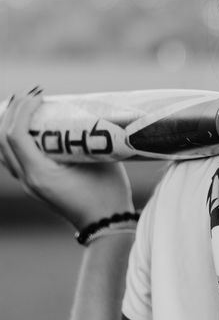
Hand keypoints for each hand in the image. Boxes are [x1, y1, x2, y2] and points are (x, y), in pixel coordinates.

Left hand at [0, 88, 133, 230]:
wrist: (106, 223)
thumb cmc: (107, 193)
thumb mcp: (98, 161)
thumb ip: (82, 140)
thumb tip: (80, 113)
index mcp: (40, 174)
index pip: (16, 135)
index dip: (23, 110)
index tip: (39, 95)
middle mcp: (27, 179)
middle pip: (2, 140)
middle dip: (11, 112)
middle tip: (28, 95)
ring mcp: (27, 184)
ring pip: (2, 150)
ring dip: (9, 126)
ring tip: (23, 108)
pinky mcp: (33, 185)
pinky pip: (12, 158)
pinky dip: (14, 140)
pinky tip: (29, 129)